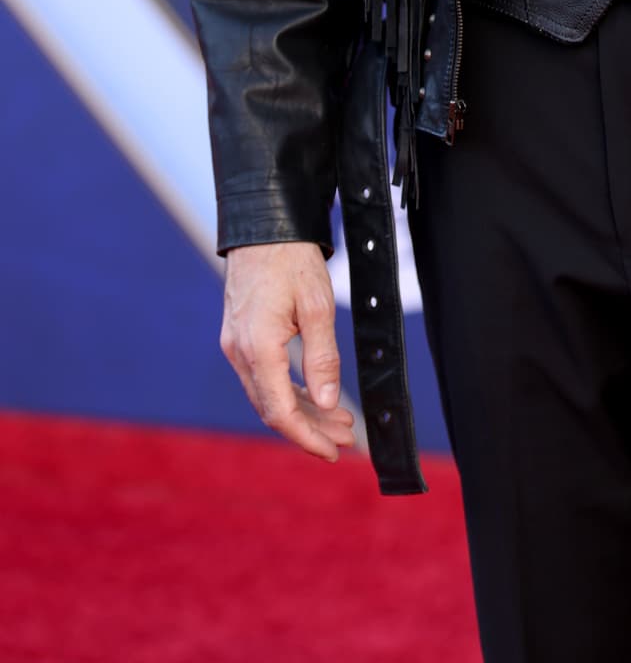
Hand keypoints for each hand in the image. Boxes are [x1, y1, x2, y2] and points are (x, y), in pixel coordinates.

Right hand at [220, 241, 355, 460]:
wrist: (264, 225)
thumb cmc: (292, 260)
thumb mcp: (317, 306)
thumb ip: (323, 358)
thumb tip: (329, 404)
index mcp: (257, 348)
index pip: (280, 412)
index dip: (307, 438)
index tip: (333, 452)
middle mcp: (239, 352)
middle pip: (273, 408)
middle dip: (310, 428)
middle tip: (346, 438)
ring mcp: (236, 345)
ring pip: (267, 395)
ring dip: (302, 411)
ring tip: (339, 421)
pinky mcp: (240, 337)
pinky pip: (263, 377)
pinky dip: (289, 391)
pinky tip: (315, 396)